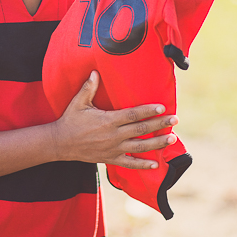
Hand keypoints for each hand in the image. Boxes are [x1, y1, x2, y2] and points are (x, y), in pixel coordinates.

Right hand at [52, 71, 177, 168]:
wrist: (60, 143)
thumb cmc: (70, 120)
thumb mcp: (78, 103)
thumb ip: (88, 88)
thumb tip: (95, 72)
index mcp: (108, 120)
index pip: (132, 114)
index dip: (148, 110)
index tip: (162, 107)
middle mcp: (113, 135)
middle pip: (141, 129)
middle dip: (160, 125)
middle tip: (175, 120)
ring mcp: (113, 149)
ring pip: (140, 147)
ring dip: (157, 143)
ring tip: (172, 139)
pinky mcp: (110, 159)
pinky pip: (130, 164)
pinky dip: (143, 165)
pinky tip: (156, 164)